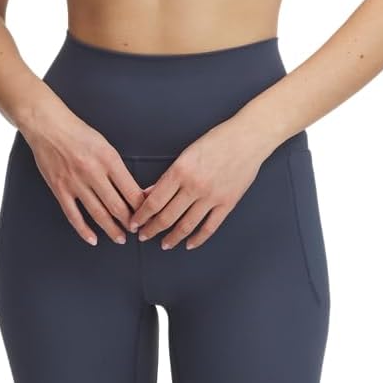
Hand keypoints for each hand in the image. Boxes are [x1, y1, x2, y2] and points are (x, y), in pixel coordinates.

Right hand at [22, 106, 146, 245]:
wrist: (49, 126)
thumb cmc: (78, 132)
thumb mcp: (105, 145)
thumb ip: (116, 167)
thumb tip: (130, 189)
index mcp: (108, 159)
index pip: (130, 190)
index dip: (141, 207)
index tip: (146, 214)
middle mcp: (93, 173)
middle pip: (116, 206)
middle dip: (129, 222)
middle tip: (137, 230)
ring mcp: (75, 183)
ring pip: (97, 213)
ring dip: (111, 229)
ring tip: (120, 238)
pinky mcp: (60, 189)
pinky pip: (73, 215)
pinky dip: (84, 230)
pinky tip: (92, 238)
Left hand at [129, 118, 264, 249]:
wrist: (247, 138)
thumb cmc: (216, 140)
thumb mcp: (187, 153)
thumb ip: (168, 176)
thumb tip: (149, 193)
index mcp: (180, 170)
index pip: (154, 201)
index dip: (141, 216)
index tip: (134, 223)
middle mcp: (194, 186)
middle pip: (166, 216)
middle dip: (151, 229)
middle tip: (143, 236)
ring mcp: (212, 197)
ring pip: (186, 226)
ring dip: (172, 238)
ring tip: (164, 244)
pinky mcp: (227, 203)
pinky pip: (209, 227)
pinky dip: (198, 239)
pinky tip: (189, 244)